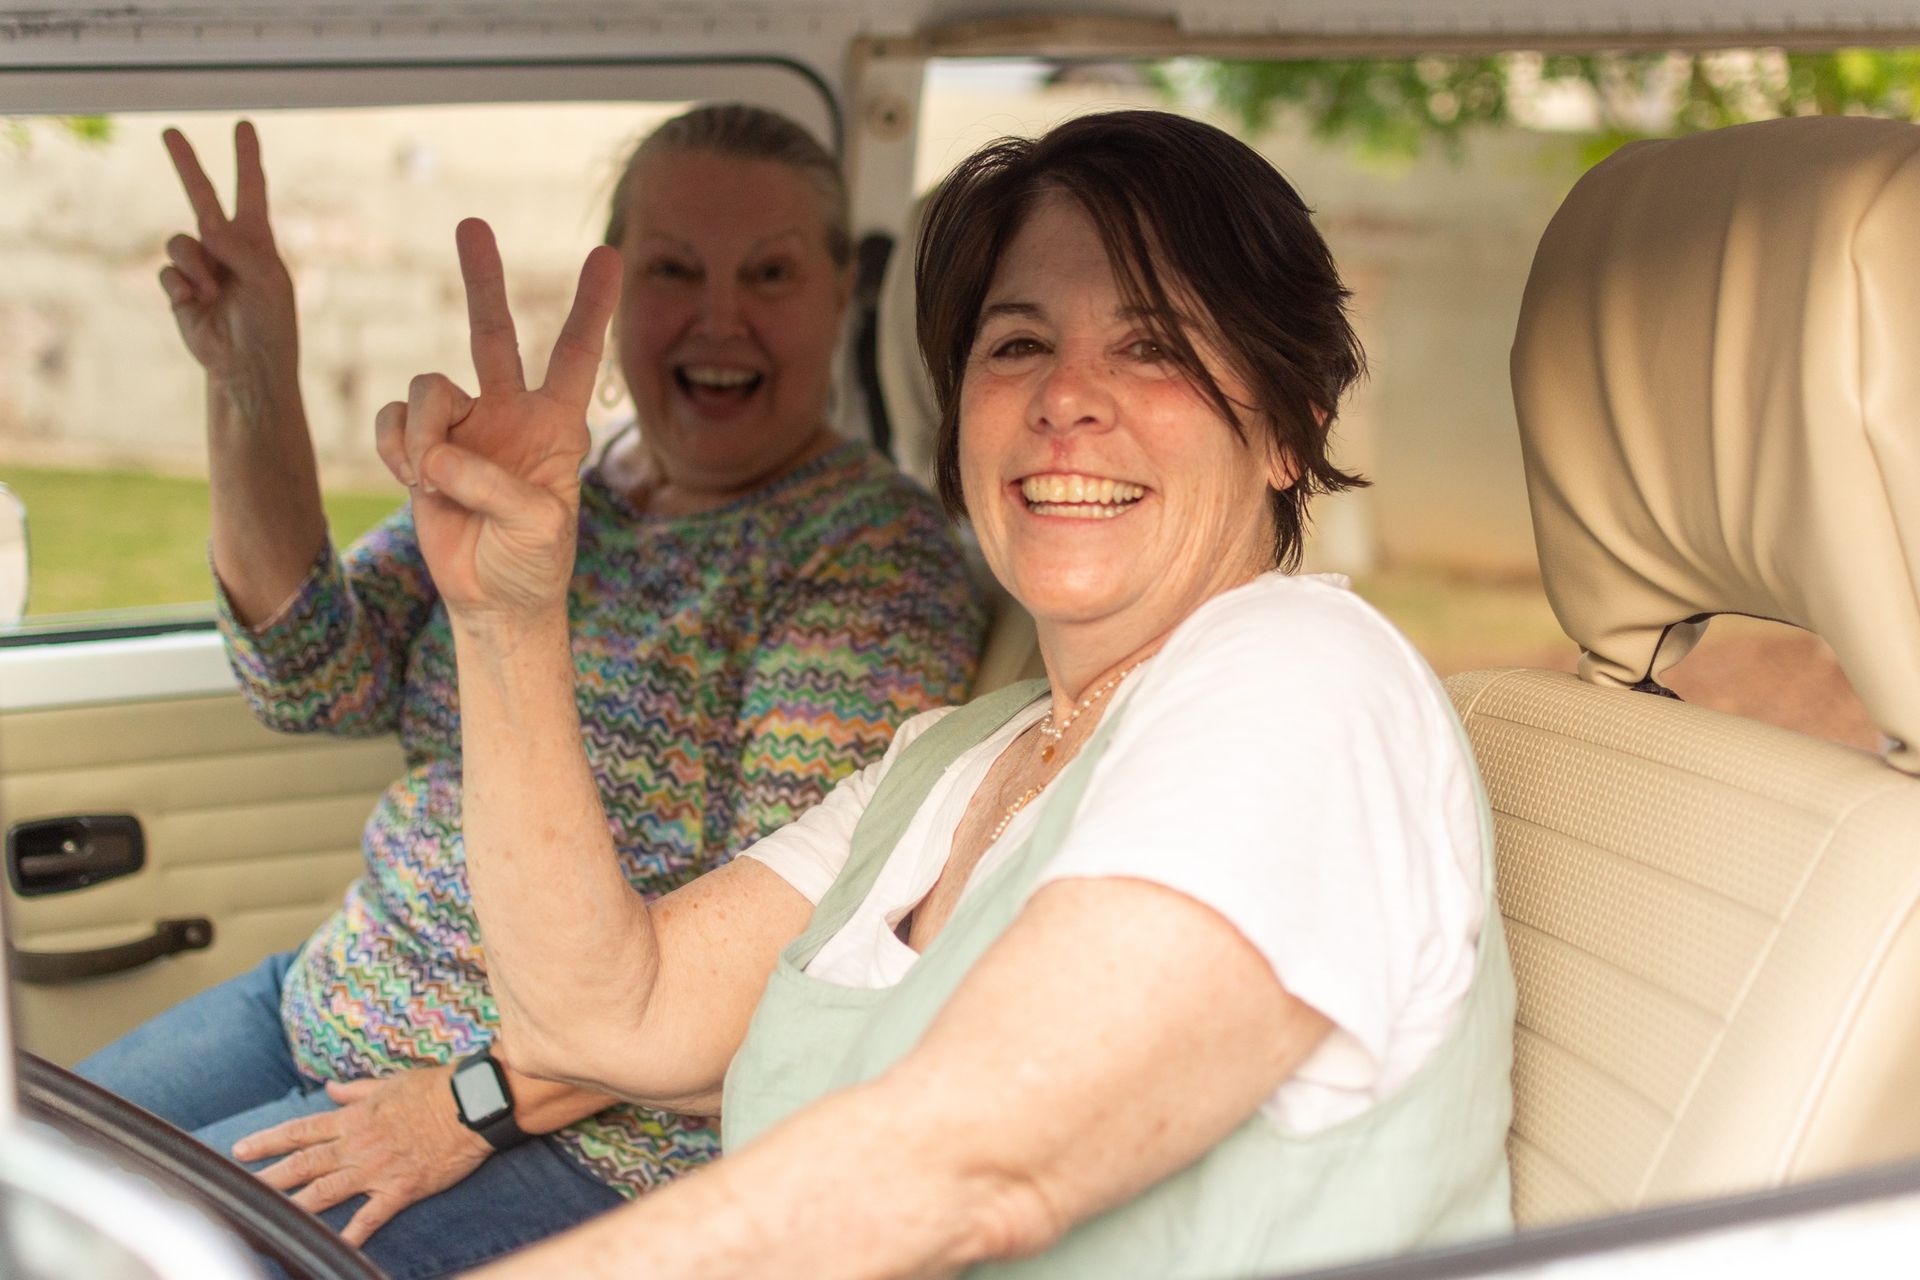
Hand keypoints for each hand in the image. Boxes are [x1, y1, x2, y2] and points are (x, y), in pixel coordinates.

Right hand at [159, 121, 298, 397]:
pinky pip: (168, 271)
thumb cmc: (269, 325)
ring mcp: (201, 266)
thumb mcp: (267, 281)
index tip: (244, 126)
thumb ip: (240, 248)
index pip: (251, 190)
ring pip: (179, 242)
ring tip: (212, 292)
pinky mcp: (179, 287)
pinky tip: (197, 304)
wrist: (246, 365)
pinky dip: (182, 286)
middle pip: (202, 196)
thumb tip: (207, 226)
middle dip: (187, 165)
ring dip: (195, 266)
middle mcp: (227, 248)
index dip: (247, 159)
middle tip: (170, 132)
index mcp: (257, 241)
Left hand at [231, 1066, 492, 1246]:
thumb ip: (357, 1090)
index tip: (242, 1149)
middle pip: (304, 1163)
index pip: (302, 1130)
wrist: (473, 1104)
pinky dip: (351, 1233)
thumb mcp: (391, 1081)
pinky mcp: (401, 1188)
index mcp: (355, 1117)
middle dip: (268, 1177)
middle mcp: (358, 1144)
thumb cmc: (436, 1088)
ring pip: (325, 1191)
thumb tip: (330, 1088)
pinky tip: (334, 1247)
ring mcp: (377, 1169)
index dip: (269, 1140)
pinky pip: (370, 1216)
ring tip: (268, 1219)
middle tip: (238, 1191)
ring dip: (295, 1206)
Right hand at [374, 220, 620, 620]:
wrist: (494, 598)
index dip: (591, 306)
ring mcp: (463, 427)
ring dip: (423, 433)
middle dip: (482, 278)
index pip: (575, 354)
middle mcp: (509, 413)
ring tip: (434, 479)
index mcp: (556, 425)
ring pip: (427, 387)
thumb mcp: (537, 524)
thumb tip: (438, 454)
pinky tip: (417, 482)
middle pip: (492, 331)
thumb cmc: (532, 561)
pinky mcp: (419, 448)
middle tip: (471, 222)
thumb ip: (495, 484)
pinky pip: (393, 421)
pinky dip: (397, 449)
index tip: (608, 254)